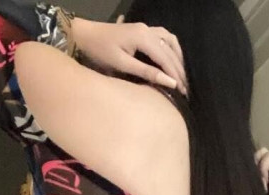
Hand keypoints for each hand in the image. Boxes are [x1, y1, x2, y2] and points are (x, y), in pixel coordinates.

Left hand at [73, 16, 187, 93]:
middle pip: (169, 52)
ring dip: (177, 58)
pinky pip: (163, 37)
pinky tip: (173, 59)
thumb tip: (170, 83)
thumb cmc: (100, 51)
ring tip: (181, 75)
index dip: (176, 76)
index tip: (183, 92)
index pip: (165, 59)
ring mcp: (145, 28)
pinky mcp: (141, 30)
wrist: (83, 35)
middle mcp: (147, 30)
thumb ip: (147, 73)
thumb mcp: (123, 65)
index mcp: (143, 38)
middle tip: (185, 89)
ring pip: (170, 41)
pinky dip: (171, 48)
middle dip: (179, 71)